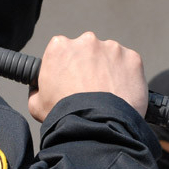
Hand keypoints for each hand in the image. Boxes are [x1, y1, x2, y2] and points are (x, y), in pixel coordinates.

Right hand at [27, 32, 148, 122]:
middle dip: (88, 66)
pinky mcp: (132, 59)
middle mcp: (86, 41)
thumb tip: (38, 89)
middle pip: (87, 50)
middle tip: (88, 90)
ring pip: (109, 57)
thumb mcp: (36, 104)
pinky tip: (119, 94)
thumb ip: (36, 89)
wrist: (96, 126)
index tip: (69, 80)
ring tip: (105, 95)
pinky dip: (126, 77)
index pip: (61, 50)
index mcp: (60, 47)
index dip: (65, 66)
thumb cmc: (64, 114)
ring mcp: (112, 48)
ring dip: (107, 71)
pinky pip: (128, 66)